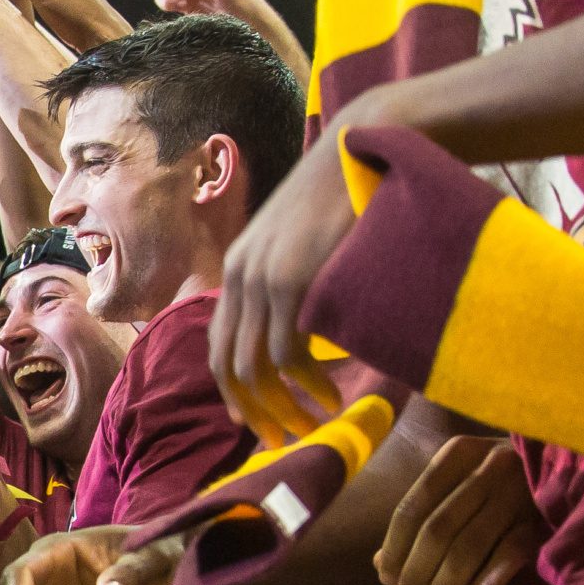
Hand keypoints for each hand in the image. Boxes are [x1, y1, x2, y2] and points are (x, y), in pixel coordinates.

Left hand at [206, 120, 358, 444]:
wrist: (365, 145)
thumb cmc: (347, 195)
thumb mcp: (304, 241)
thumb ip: (292, 280)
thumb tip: (306, 329)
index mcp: (238, 267)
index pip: (218, 344)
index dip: (232, 390)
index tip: (253, 421)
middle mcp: (241, 274)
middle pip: (229, 363)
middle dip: (255, 410)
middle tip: (284, 439)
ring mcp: (264, 277)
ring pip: (258, 366)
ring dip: (286, 405)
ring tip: (315, 424)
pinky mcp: (293, 279)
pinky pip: (289, 351)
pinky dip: (308, 384)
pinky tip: (332, 396)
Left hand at [373, 433, 542, 584]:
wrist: (567, 461)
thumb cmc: (500, 476)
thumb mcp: (460, 482)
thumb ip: (423, 514)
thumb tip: (381, 563)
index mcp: (457, 455)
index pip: (413, 506)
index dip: (395, 546)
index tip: (385, 577)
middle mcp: (487, 468)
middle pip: (438, 529)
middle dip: (417, 572)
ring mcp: (518, 491)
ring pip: (470, 545)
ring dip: (445, 584)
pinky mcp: (545, 515)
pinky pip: (513, 551)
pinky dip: (489, 578)